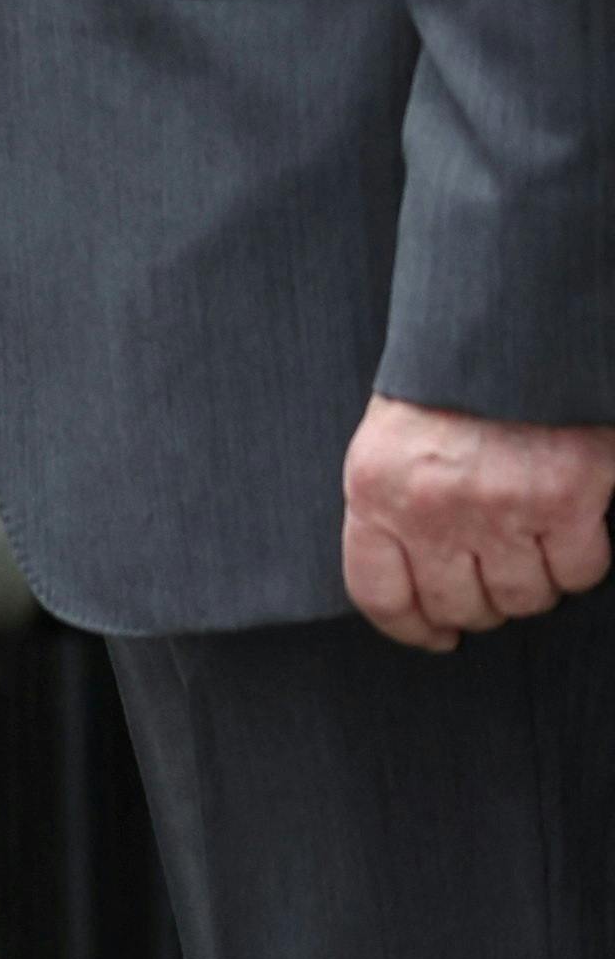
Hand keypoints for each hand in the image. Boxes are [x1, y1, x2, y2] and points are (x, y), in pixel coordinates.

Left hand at [339, 392, 614, 651]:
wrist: (515, 322)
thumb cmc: (452, 380)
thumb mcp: (395, 438)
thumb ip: (397, 504)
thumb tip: (419, 587)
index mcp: (375, 491)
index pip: (380, 595)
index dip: (412, 627)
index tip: (436, 636)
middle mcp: (432, 509)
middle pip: (460, 606)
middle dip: (483, 603)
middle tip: (498, 573)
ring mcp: (500, 507)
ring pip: (524, 598)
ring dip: (535, 582)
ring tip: (536, 541)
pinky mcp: (566, 499)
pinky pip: (580, 570)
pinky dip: (583, 559)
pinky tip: (576, 526)